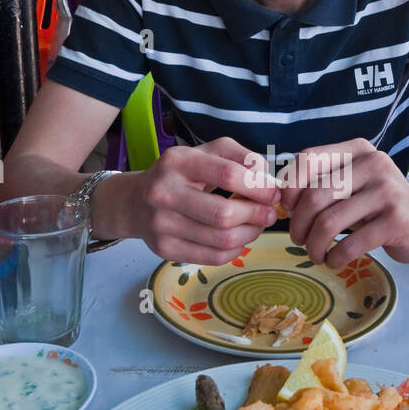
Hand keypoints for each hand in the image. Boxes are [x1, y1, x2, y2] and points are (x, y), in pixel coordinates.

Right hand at [94, 137, 280, 263]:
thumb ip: (241, 158)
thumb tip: (268, 181)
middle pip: (224, 214)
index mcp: (177, 161)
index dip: (258, 187)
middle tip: (269, 213)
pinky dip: (235, 249)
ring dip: (250, 234)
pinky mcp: (164, 249)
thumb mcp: (207, 153)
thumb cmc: (181, 175)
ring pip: (221, 240)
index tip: (273, 193)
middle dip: (256, 215)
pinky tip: (238, 238)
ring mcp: (161, 224)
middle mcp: (164, 192)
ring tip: (256, 225)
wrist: (135, 202)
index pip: (228, 174)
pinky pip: (213, 257)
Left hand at [280, 138, 408, 265]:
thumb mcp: (354, 184)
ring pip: (329, 222)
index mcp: (357, 150)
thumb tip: (280, 200)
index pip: (307, 159)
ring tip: (315, 254)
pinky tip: (335, 260)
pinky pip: (350, 243)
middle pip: (314, 196)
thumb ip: (323, 183)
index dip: (290, 188)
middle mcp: (374, 164)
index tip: (288, 210)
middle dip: (299, 225)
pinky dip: (335, 257)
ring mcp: (387, 192)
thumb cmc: (380, 205)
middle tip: (299, 240)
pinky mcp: (396, 221)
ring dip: (314, 246)